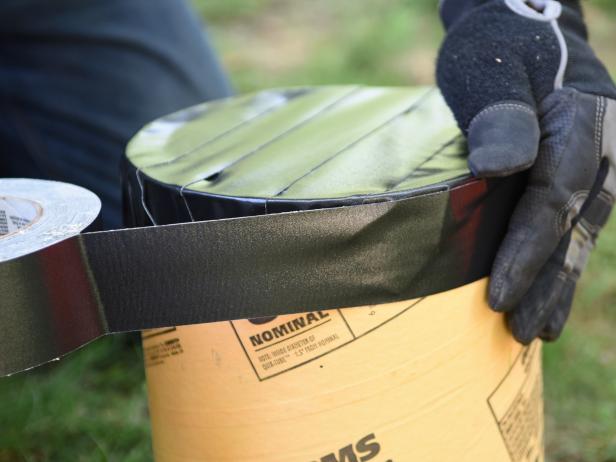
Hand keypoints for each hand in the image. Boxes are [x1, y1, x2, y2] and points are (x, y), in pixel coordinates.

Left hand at [436, 0, 615, 343]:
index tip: (497, 294)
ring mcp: (596, 166)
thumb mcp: (494, 68)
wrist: (519, 28)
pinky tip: (547, 297)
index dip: (525, 251)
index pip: (552, 200)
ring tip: (536, 330)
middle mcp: (601, 151)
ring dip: (556, 284)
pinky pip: (574, 226)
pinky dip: (559, 263)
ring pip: (578, 235)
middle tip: (519, 332)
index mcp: (584, 123)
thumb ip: (501, 114)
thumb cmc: (499, 45)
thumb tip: (500, 167)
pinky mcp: (581, 176)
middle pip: (572, 228)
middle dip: (544, 283)